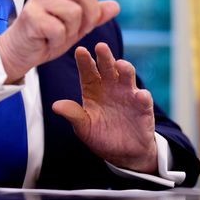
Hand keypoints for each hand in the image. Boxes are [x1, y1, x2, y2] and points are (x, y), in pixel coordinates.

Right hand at [0, 0, 119, 80]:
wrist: (21, 52)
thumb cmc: (47, 37)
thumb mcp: (76, 27)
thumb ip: (94, 16)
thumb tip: (116, 6)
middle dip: (89, 16)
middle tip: (74, 30)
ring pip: (75, 13)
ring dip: (71, 32)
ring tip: (55, 34)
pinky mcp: (31, 14)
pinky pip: (60, 29)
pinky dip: (57, 41)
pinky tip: (45, 40)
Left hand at [52, 43, 157, 173]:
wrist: (123, 153)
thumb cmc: (100, 135)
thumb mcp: (83, 127)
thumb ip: (73, 114)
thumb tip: (55, 106)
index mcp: (93, 89)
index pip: (88, 71)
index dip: (85, 61)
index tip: (80, 51)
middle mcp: (111, 87)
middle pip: (107, 68)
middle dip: (104, 57)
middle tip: (101, 46)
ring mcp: (128, 95)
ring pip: (127, 77)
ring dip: (125, 69)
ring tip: (120, 65)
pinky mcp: (143, 107)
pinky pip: (143, 100)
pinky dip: (142, 97)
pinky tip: (140, 95)